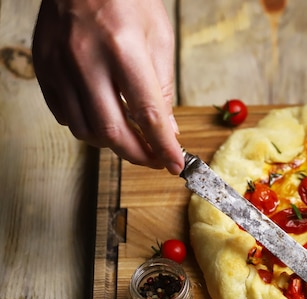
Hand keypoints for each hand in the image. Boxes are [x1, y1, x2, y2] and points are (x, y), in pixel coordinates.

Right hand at [32, 0, 182, 173]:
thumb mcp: (159, 38)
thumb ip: (162, 88)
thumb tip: (167, 130)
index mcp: (123, 50)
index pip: (147, 114)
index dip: (163, 147)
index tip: (175, 165)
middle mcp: (86, 60)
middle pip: (112, 131)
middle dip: (138, 155)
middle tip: (155, 161)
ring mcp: (59, 65)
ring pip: (85, 130)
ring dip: (112, 145)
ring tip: (131, 139)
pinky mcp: (43, 67)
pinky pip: (63, 115)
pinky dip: (86, 127)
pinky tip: (103, 120)